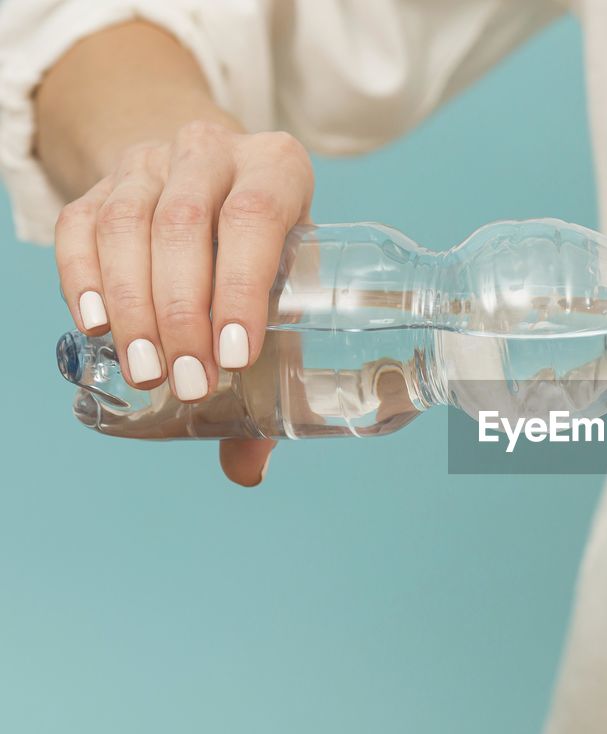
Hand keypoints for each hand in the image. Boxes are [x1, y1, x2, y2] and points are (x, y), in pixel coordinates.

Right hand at [53, 120, 312, 484]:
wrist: (210, 179)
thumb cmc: (265, 250)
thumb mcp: (287, 285)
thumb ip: (276, 368)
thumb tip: (248, 469)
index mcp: (277, 167)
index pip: (256, 217)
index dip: (241, 286)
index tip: (235, 356)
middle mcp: (212, 152)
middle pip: (185, 225)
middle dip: (182, 311)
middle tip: (187, 382)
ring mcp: (151, 162)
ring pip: (129, 224)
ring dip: (134, 305)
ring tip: (146, 371)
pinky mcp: (102, 183)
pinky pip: (80, 226)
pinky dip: (83, 278)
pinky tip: (95, 327)